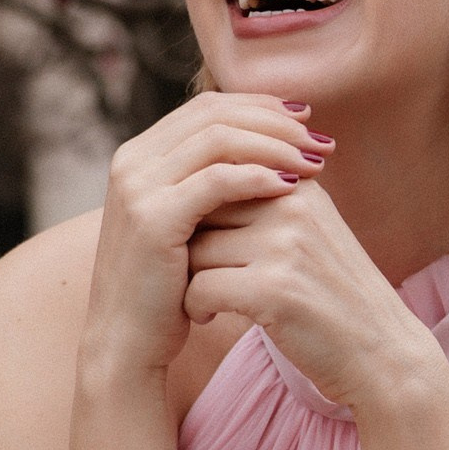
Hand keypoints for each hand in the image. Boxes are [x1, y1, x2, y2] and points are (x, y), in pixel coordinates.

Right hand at [82, 92, 333, 384]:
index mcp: (140, 155)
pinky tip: (291, 185)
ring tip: (314, 162)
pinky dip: (257, 177)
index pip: (208, 107)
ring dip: (274, 145)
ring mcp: (137, 187)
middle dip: (275, 123)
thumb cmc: (167, 288)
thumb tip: (275, 148)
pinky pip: (215, 181)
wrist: (127, 342)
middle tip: (321, 141)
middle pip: (214, 114)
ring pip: (217, 139)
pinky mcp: (152, 218)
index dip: (261, 107)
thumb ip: (213, 182)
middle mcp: (132, 162)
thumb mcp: (190, 223)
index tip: (307, 121)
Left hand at [183, 179, 448, 416]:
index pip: (218, 179)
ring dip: (188, 279)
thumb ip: (265, 201)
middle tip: (194, 274)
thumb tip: (195, 183)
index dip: (198, 216)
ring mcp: (285, 245)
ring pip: (194, 250)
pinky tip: (210, 317)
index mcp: (300, 184)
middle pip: (200, 211)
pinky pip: (200, 287)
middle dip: (187, 245)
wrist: (381, 354)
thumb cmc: (333, 297)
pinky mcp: (274, 289)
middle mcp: (294, 205)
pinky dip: (194, 307)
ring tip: (205, 300)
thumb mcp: (310, 231)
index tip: (206, 248)